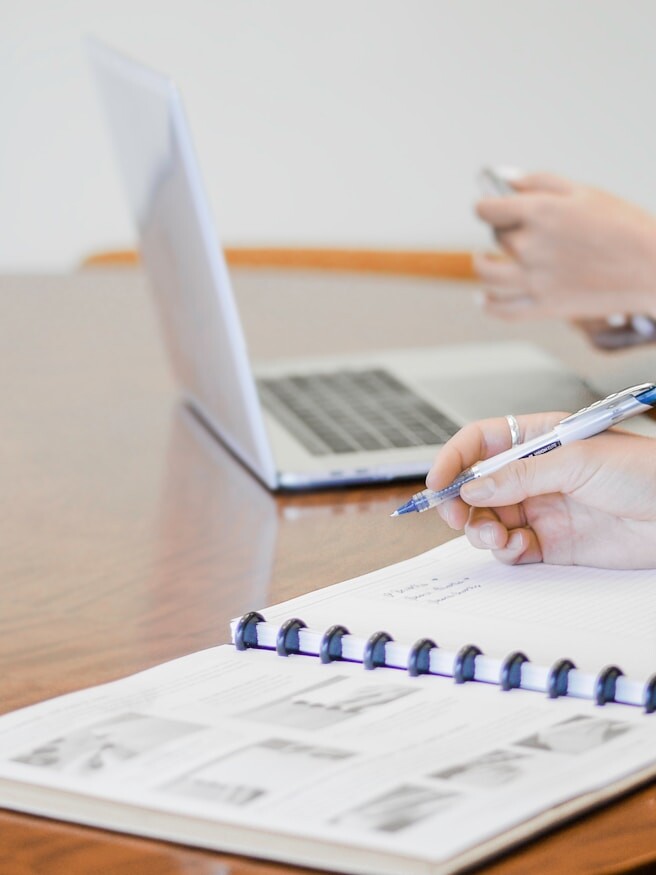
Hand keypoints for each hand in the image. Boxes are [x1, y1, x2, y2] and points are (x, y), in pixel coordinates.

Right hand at [426, 412, 655, 567]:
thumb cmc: (646, 471)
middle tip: (456, 516)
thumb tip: (473, 488)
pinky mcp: (551, 543)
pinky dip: (506, 551)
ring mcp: (541, 509)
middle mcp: (534, 475)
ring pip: (488, 520)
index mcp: (538, 440)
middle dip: (460, 502)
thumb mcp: (578, 461)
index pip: (480, 443)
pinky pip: (511, 548)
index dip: (454, 460)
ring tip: (497, 535)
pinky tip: (520, 547)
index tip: (436, 482)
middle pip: (476, 486)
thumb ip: (520, 476)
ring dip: (481, 530)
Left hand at [474, 173, 655, 320]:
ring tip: (484, 259)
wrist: (653, 267)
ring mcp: (534, 280)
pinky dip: (488, 304)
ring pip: (488, 274)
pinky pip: (502, 310)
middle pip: (496, 237)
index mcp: (539, 212)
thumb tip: (504, 179)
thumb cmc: (624, 226)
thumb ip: (538, 182)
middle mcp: (530, 247)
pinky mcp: (543, 307)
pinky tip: (483, 297)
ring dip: (483, 264)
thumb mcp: (584, 191)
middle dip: (503, 230)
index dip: (486, 205)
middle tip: (518, 228)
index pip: (486, 209)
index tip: (489, 206)